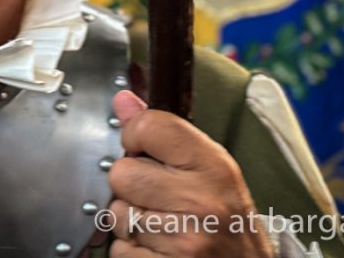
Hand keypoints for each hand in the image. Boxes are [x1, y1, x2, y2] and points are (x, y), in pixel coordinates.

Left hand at [106, 90, 273, 256]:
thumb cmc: (228, 217)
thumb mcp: (208, 166)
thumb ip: (164, 132)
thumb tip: (123, 101)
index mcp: (212, 166)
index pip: (148, 127)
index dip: (134, 135)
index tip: (142, 148)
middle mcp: (199, 202)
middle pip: (121, 173)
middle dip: (130, 183)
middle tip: (155, 193)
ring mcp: (182, 240)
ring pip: (116, 213)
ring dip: (130, 218)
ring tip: (160, 222)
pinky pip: (118, 250)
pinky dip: (131, 250)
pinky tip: (157, 246)